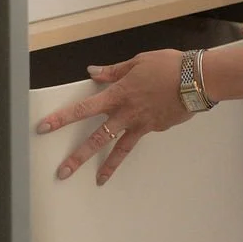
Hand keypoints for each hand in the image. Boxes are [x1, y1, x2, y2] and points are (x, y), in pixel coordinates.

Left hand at [35, 49, 188, 184]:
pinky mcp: (154, 129)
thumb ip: (114, 70)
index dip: (63, 118)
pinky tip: (124, 152)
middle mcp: (126, 113)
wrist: (197, 80)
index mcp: (118, 94)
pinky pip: (137, 140)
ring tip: (93, 180)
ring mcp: (140, 124)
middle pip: (97, 138)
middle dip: (77, 156)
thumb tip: (92, 72)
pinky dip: (129, 148)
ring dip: (103, 165)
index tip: (45, 128)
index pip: (84, 108)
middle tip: (62, 172)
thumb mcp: (138, 62)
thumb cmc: (170, 66)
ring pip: (118, 148)